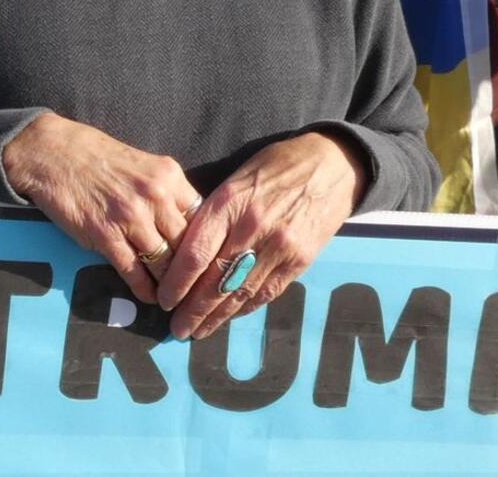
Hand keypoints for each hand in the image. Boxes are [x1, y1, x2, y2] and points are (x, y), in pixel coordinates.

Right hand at [2, 113, 201, 307]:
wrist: (52, 153)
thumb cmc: (97, 157)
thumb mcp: (144, 164)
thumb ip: (166, 192)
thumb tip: (186, 226)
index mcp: (169, 175)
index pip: (202, 217)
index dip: (206, 243)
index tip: (208, 260)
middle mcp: (155, 195)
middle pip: (186, 243)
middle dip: (192, 269)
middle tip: (196, 287)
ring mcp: (130, 217)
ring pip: (164, 262)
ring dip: (170, 285)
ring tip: (175, 297)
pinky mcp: (105, 235)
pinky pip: (133, 271)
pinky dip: (144, 289)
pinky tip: (149, 296)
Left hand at [158, 130, 364, 340]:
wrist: (332, 165)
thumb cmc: (276, 166)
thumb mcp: (237, 177)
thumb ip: (214, 214)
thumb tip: (186, 250)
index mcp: (230, 203)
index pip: (196, 254)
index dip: (177, 283)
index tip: (165, 299)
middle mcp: (253, 227)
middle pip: (215, 280)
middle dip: (193, 310)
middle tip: (177, 329)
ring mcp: (279, 246)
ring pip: (240, 292)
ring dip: (217, 317)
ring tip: (198, 331)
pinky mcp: (300, 260)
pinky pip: (267, 292)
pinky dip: (245, 308)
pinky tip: (230, 317)